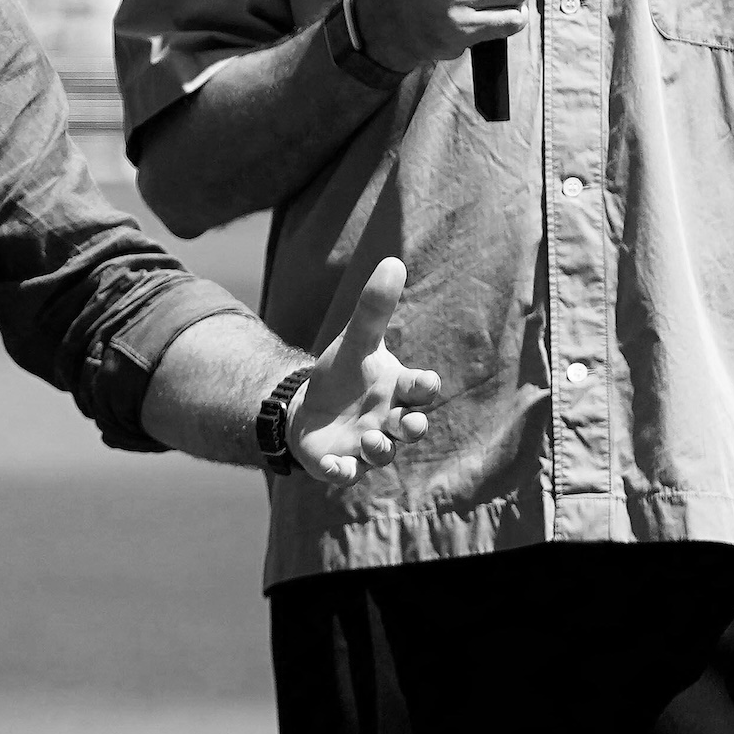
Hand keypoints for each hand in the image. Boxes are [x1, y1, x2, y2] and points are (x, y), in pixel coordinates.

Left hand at [288, 257, 445, 487]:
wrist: (309, 407)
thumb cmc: (345, 375)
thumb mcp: (356, 340)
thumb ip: (374, 308)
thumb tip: (393, 260)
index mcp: (397, 391)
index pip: (420, 391)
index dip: (423, 388)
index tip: (422, 382)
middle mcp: (388, 421)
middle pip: (410, 428)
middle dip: (412, 427)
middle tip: (408, 423)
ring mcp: (366, 446)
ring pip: (383, 452)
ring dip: (380, 448)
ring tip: (370, 438)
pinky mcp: (341, 463)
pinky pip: (345, 473)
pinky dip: (341, 471)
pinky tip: (333, 465)